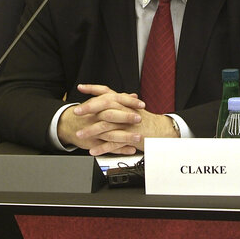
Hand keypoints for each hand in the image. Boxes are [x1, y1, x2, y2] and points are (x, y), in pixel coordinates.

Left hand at [58, 84, 175, 155]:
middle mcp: (125, 111)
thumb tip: (108, 99)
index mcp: (125, 103)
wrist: (163, 132)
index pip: (108, 92)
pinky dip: (102, 147)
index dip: (94, 89)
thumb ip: (121, 103)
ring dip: (91, 131)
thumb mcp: (133, 109)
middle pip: (105, 106)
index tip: (81, 88)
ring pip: (106, 125)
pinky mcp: (130, 137)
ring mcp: (128, 124)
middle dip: (89, 108)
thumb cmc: (147, 121)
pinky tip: (93, 150)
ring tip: (80, 135)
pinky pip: (114, 143)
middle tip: (76, 111)